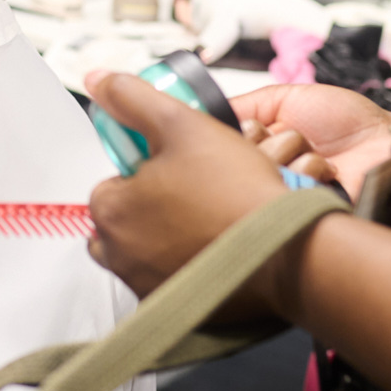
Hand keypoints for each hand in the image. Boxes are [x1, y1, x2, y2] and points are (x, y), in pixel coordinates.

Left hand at [84, 69, 290, 299]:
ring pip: (150, 250)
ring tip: (211, 217)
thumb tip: (100, 79)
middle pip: (127, 219)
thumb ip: (134, 98)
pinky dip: (190, 265)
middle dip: (155, 204)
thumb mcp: (182, 123)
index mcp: (110, 210)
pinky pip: (174, 280)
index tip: (179, 166)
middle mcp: (119, 256)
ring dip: (172, 234)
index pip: (113, 181)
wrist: (291, 250)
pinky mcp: (178, 311)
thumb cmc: (237, 192)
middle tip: (197, 191)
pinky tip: (218, 246)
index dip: (148, 169)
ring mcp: (148, 287)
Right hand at [230, 83, 390, 199]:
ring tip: (321, 154)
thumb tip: (208, 113)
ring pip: (265, 171)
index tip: (260, 128)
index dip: (243, 133)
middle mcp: (268, 170)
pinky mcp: (302, 208)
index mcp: (261, 146)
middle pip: (241, 160)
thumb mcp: (288, 96)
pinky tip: (331, 172)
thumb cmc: (345, 119)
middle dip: (271, 140)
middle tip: (297, 137)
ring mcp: (285, 191)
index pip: (226, 145)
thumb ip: (246, 104)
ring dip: (297, 152)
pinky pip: (289, 188)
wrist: (384, 140)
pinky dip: (312, 170)